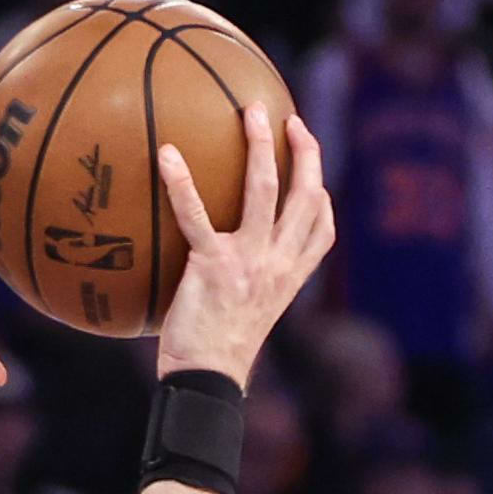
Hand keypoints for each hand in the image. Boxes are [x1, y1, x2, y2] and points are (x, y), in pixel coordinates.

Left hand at [153, 105, 333, 383]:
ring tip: (251, 111)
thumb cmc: (216, 356)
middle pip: (307, 196)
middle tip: (290, 120)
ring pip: (266, 190)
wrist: (207, 382)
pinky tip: (168, 154)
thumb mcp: (245, 318)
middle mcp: (279, 264)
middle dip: (305, 152)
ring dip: (261, 145)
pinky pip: (197, 215)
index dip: (324, 196)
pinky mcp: (213, 265)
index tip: (316, 172)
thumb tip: (217, 275)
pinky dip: (181, 183)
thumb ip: (244, 288)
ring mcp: (250, 261)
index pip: (323, 230)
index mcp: (290, 278)